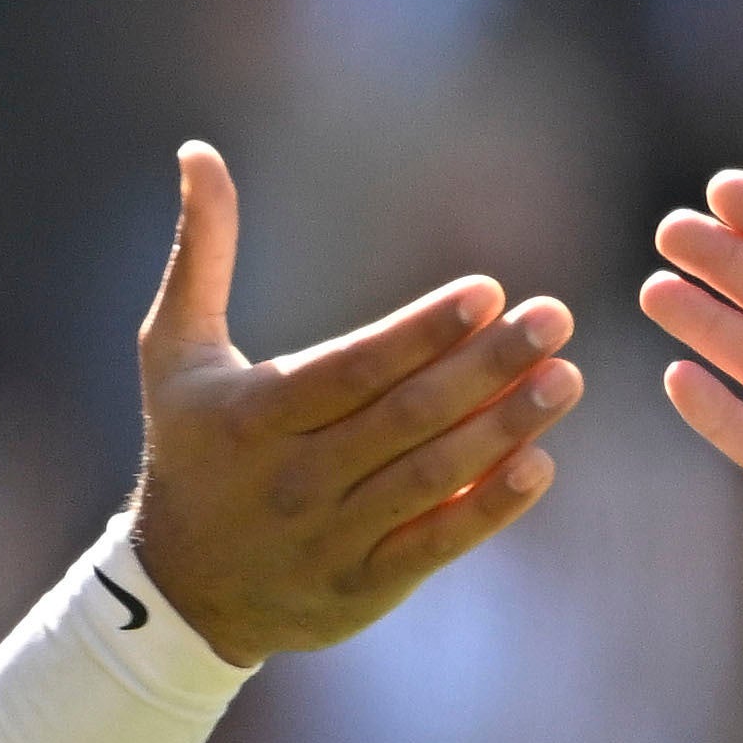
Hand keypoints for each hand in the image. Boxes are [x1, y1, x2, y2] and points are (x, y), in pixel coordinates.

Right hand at [126, 142, 578, 661]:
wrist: (179, 591)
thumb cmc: (189, 449)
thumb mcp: (174, 352)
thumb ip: (202, 254)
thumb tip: (199, 151)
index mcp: (255, 415)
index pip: (353, 368)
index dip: (422, 331)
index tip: (489, 290)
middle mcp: (295, 478)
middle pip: (405, 417)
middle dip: (487, 366)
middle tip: (555, 319)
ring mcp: (332, 537)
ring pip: (431, 478)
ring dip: (505, 428)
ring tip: (567, 378)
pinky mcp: (364, 587)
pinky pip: (436, 545)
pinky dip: (489, 509)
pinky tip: (540, 464)